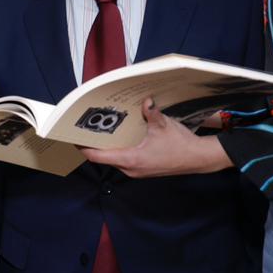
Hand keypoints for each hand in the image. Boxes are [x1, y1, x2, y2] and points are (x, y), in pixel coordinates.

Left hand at [82, 99, 232, 177]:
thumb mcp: (163, 125)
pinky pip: (124, 160)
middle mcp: (130, 169)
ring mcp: (136, 172)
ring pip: (114, 159)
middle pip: (103, 158)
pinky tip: (121, 136)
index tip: (73, 138)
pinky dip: (119, 150)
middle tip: (87, 129)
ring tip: (101, 130)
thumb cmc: (181, 144)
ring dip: (107, 147)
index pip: (97, 156)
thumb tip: (144, 100)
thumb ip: (150, 112)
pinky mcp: (143, 170)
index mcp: (130, 160)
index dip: (83, 148)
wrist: (199, 159)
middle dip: (94, 144)